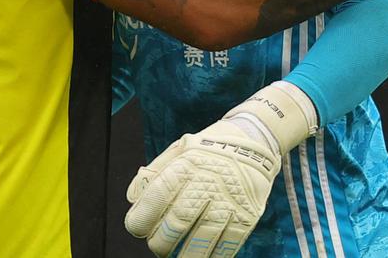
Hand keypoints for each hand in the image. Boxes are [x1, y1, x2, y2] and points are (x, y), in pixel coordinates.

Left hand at [124, 83, 314, 256]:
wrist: (255, 141)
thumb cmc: (210, 148)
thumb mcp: (180, 149)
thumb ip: (155, 172)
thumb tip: (133, 198)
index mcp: (187, 164)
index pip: (157, 195)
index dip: (141, 217)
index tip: (136, 227)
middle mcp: (207, 183)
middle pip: (178, 221)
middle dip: (161, 241)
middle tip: (157, 245)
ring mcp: (229, 201)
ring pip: (202, 238)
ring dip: (184, 254)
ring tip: (174, 255)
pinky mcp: (247, 215)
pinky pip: (228, 244)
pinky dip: (212, 255)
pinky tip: (201, 256)